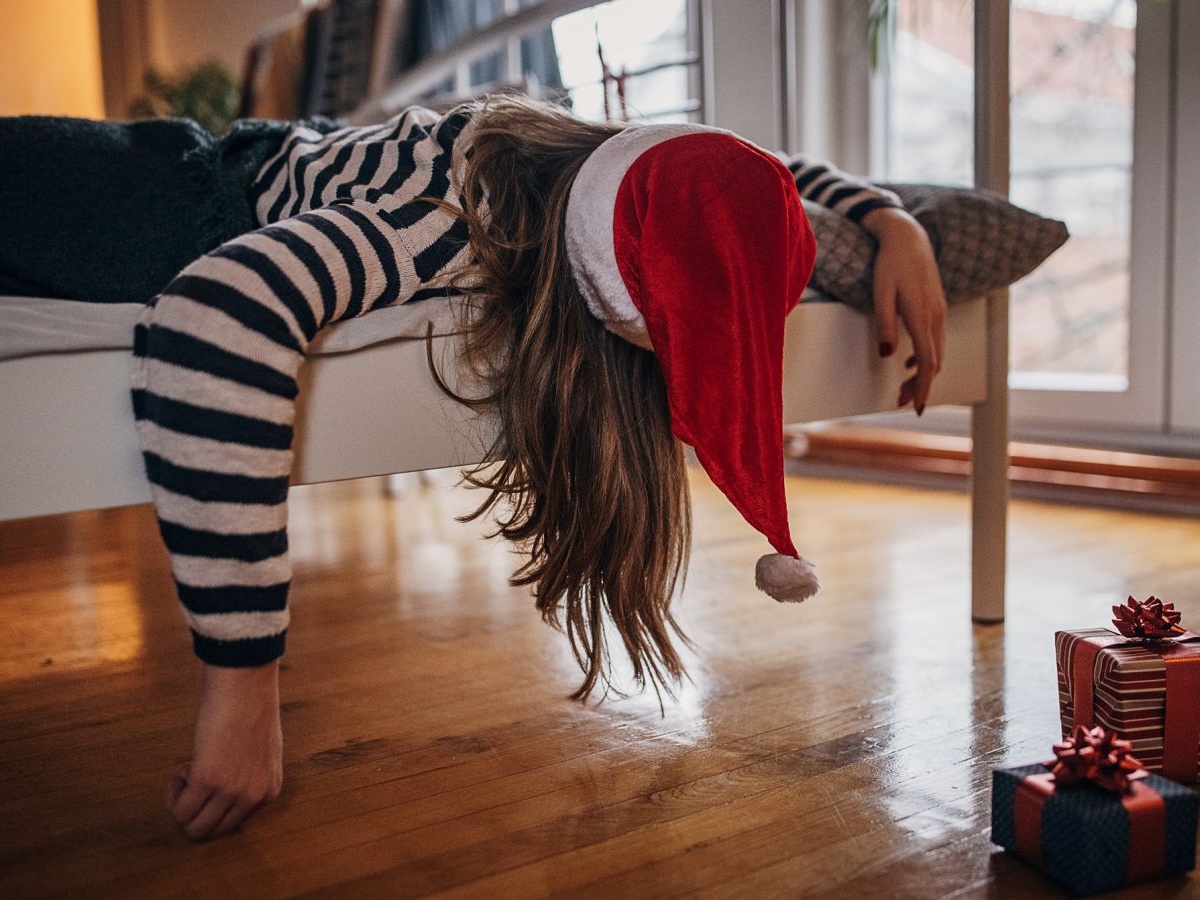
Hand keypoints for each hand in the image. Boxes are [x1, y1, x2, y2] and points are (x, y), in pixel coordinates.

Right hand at [167, 661, 282, 839]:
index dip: (214, 803)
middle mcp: (254, 796)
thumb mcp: (263, 750)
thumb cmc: (251, 708)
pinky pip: (180, 810)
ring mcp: (232, 790)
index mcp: (270, 791)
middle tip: (195, 777)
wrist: (246, 681)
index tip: (212, 777)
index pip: (233, 824)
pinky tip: (184, 767)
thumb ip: (251, 774)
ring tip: (189, 772)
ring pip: (194, 827)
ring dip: (182, 804)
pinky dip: (173, 795)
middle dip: (195, 809)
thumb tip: (226, 792)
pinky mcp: (207, 778)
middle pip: (212, 831)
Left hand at [862, 207, 946, 414]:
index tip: (916, 409)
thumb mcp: (880, 294)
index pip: (927, 363)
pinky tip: (908, 363)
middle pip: (933, 363)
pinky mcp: (937, 308)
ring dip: (922, 374)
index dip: (922, 388)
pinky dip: (925, 358)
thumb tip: (888, 355)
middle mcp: (935, 317)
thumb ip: (885, 325)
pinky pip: (935, 341)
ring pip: (936, 353)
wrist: (908, 236)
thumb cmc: (890, 264)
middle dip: (919, 387)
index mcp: (922, 317)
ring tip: (901, 389)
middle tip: (899, 402)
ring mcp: (939, 312)